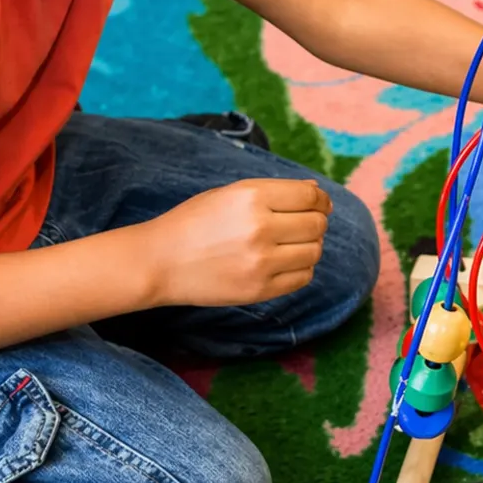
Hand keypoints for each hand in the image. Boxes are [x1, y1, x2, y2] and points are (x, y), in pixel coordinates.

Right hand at [146, 178, 330, 307]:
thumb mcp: (229, 193)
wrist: (160, 261)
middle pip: (316, 224)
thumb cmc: (193, 221)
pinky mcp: (260, 290)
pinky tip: (283, 262)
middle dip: (316, 222)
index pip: (310, 197)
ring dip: (309, 246)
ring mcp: (262, 262)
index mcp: (252, 197)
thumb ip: (274, 192)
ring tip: (290, 245)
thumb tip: (316, 193)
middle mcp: (261, 228)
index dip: (321, 200)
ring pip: (314, 252)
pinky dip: (300, 268)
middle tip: (302, 225)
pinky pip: (303, 277)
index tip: (319, 204)